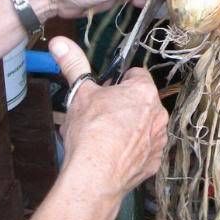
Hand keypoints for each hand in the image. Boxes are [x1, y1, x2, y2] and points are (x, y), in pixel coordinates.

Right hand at [49, 36, 168, 202]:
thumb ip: (74, 64)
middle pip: (141, 101)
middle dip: (125, 105)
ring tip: (107, 138)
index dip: (119, 81)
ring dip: (131, 127)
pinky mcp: (154, 162)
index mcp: (144, 91)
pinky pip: (145, 150)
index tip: (106, 90)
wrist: (95, 177)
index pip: (136, 74)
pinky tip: (114, 156)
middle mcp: (159, 113)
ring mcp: (158, 139)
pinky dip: (133, 151)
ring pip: (144, 126)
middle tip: (102, 115)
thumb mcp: (80, 93)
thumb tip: (60, 42)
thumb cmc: (90, 130)